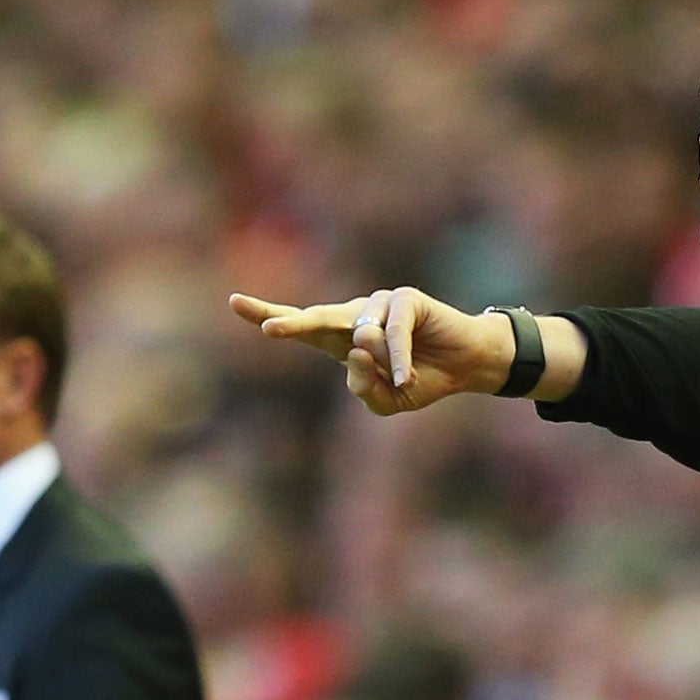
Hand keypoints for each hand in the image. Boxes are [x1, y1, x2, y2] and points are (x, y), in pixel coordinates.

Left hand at [228, 286, 511, 415]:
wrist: (465, 366)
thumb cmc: (421, 380)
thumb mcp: (386, 400)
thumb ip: (364, 388)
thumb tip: (354, 349)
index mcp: (341, 339)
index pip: (301, 324)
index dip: (267, 313)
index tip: (234, 302)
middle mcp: (355, 317)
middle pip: (317, 319)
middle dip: (293, 325)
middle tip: (268, 331)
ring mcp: (379, 304)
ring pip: (363, 338)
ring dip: (383, 365)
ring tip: (403, 377)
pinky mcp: (404, 299)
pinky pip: (392, 335)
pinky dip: (398, 361)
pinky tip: (407, 378)